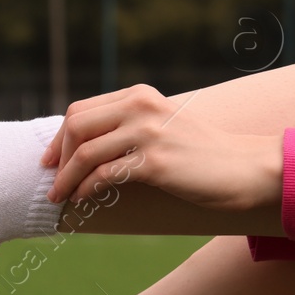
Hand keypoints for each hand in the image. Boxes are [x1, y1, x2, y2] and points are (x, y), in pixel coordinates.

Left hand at [40, 85, 283, 211]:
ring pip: (86, 153)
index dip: (58, 137)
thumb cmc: (199, 153)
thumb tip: (79, 144)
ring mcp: (148, 133)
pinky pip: (104, 175)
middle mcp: (141, 108)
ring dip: (66, 179)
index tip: (49, 159)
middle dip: (57, 157)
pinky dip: (86, 189)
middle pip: (76, 127)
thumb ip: (126, 125)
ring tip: (59, 196)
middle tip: (52, 179)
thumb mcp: (160, 125)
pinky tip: (82, 200)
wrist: (245, 168)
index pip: (81, 110)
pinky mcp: (155, 162)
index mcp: (139, 95)